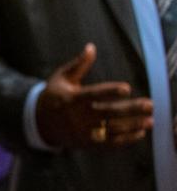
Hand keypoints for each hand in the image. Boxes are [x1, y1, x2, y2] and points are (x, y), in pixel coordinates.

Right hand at [36, 44, 151, 148]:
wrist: (40, 122)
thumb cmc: (54, 96)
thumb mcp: (61, 78)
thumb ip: (78, 65)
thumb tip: (91, 47)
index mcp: (71, 98)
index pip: (93, 94)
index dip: (110, 91)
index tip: (126, 88)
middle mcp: (78, 116)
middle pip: (108, 113)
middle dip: (130, 109)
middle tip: (149, 105)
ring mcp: (83, 131)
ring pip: (111, 129)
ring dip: (132, 125)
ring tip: (150, 120)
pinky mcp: (88, 142)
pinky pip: (109, 143)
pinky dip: (126, 139)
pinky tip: (140, 133)